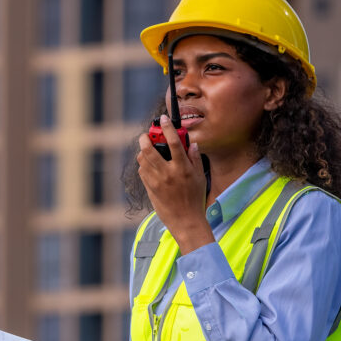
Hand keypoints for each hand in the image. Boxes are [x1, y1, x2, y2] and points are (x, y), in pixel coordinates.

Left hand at [135, 118, 214, 253]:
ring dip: (143, 151)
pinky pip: (141, 171)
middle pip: (150, 150)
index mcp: (182, 168)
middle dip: (146, 138)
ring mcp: (156, 182)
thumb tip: (191, 144)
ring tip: (148, 149)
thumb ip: (195, 159)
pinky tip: (148, 164)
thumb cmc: (195, 199)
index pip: (174, 143)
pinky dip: (143, 164)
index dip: (168, 128)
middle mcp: (167, 173)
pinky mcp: (149, 189)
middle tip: (147, 135)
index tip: (164, 119)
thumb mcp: (199, 177)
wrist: (185, 221)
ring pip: (142, 159)